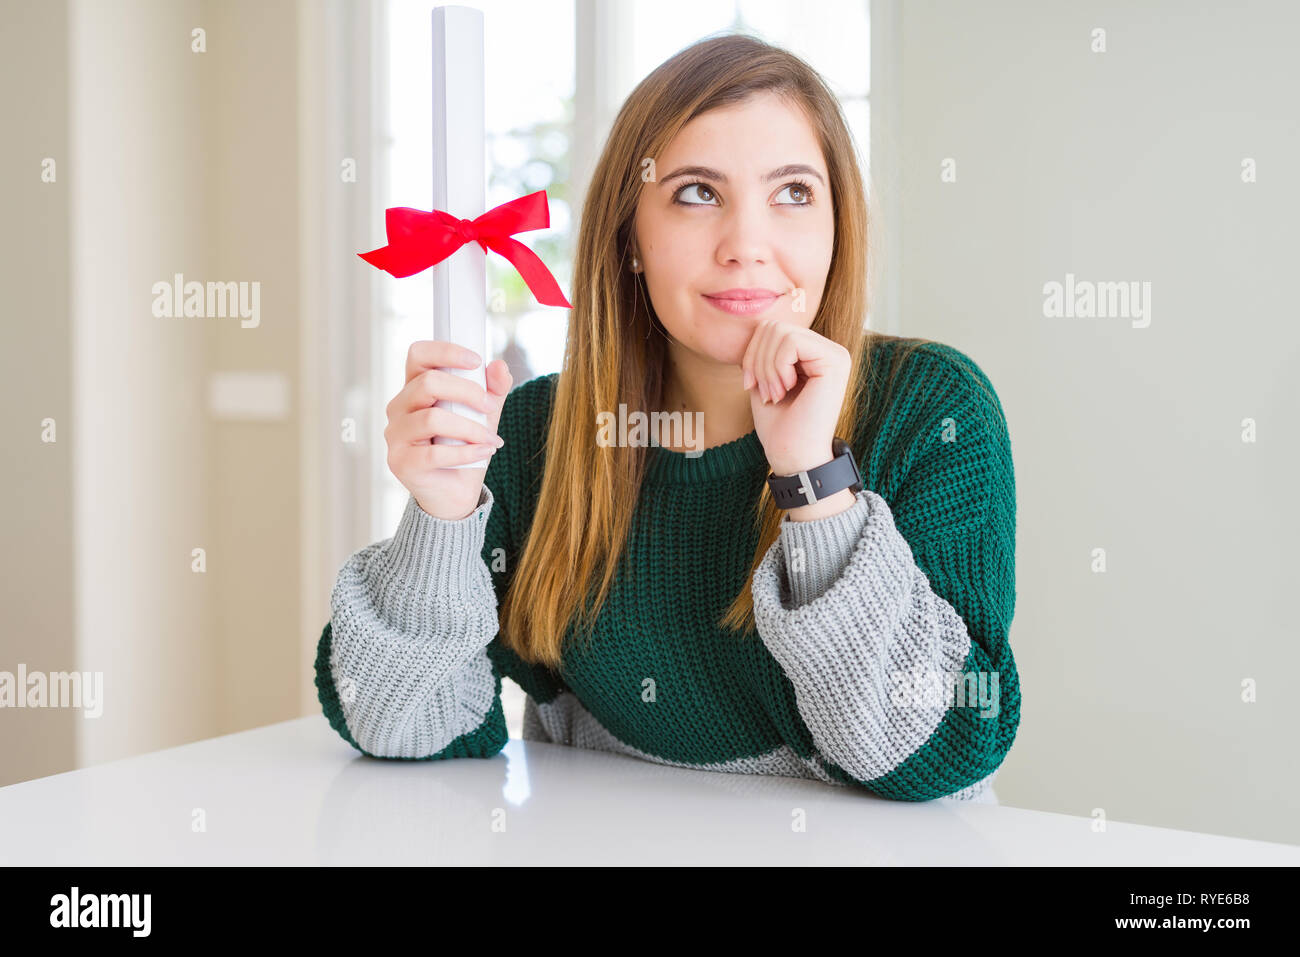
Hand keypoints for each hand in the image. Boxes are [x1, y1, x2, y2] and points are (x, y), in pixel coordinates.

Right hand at [384, 340, 511, 520]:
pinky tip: (484, 453)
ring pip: (432, 419)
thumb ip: (493, 390)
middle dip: (467, 392)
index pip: (418, 355)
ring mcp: (396, 435)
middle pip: (428, 383)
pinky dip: (466, 452)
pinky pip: (434, 453)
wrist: (454, 493)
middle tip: (490, 406)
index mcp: (414, 388)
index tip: (476, 361)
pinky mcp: (400, 463)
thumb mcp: (483, 415)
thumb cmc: (464, 448)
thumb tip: (499, 366)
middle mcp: (398, 408)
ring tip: (491, 439)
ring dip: (470, 428)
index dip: (446, 351)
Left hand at [740, 318, 851, 476]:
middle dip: (757, 360)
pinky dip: (777, 368)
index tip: (751, 384)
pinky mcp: (835, 361)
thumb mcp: (764, 380)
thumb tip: (752, 324)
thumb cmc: (779, 426)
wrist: (794, 457)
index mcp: (813, 353)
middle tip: (764, 392)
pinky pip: (791, 342)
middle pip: (774, 326)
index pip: (771, 328)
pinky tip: (785, 390)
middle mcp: (829, 349)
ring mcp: (835, 353)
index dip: (751, 353)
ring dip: (766, 367)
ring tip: (774, 394)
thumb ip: (763, 351)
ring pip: (780, 332)